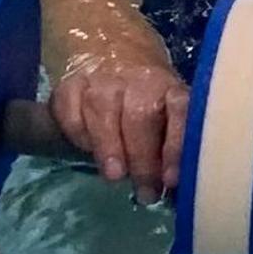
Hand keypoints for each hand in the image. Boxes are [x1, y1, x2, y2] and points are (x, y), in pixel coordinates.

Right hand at [50, 61, 194, 201]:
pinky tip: (88, 149)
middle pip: (140, 114)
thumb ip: (169, 152)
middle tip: (143, 191)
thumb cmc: (147, 108)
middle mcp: (140, 80)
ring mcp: (104, 79)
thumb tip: (171, 189)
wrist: (114, 61)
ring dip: (109, 146)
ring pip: (103, 107)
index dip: (176, 146)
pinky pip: (71, 107)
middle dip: (142, 157)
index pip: (180, 111)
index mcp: (171, 90)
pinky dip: (79, 133)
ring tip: (115, 175)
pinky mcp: (72, 84)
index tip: (171, 179)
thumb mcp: (166, 124)